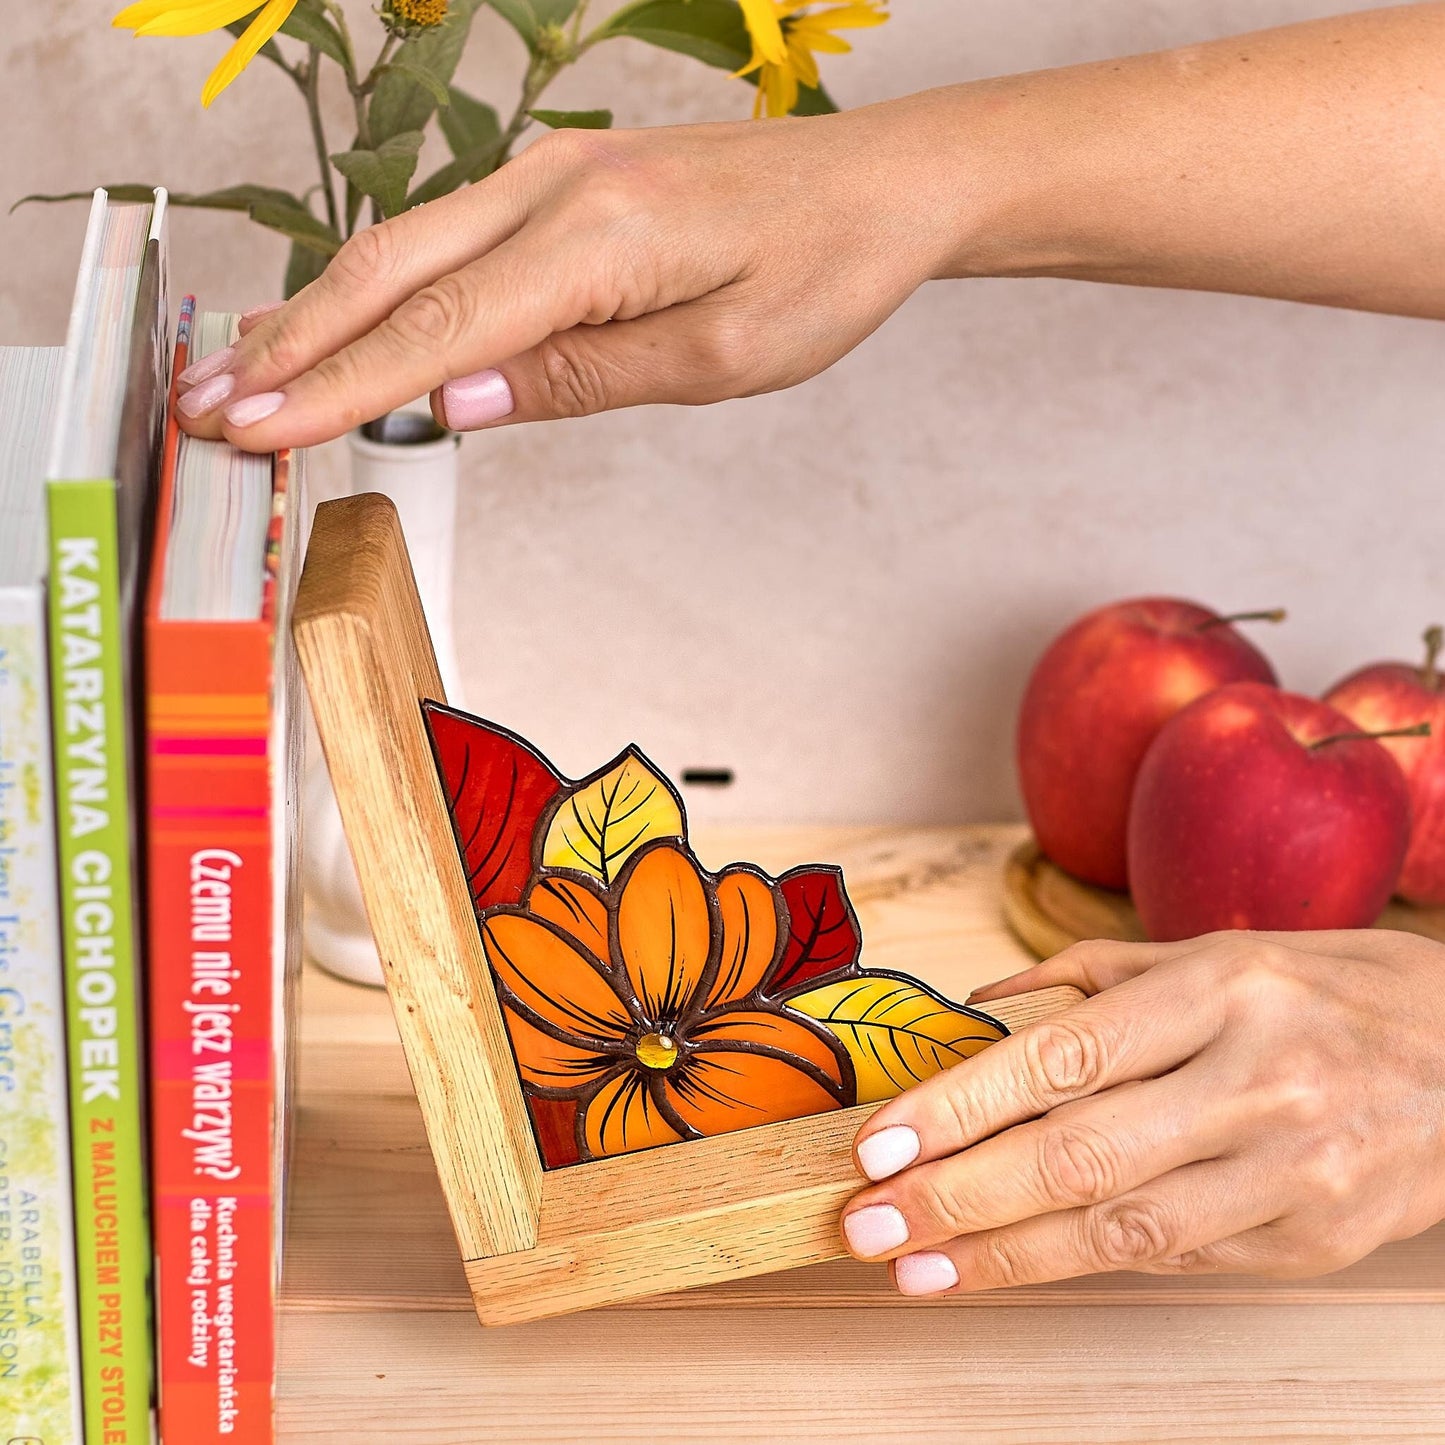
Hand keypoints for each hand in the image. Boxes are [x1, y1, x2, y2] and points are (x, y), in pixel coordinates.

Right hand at [173, 98, 963, 450]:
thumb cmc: (821, 271)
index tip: (254, 429)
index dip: (334, 386)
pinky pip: (446, 233)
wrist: (878, 187)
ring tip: (244, 369)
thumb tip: (449, 403)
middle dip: (291, 346)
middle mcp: (556, 186)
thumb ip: (579, 378)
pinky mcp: (560, 180)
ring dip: (320, 312)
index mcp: (600, 239)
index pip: (435, 329)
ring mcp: (552, 172)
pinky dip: (380, 284)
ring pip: (404, 244)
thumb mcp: (718, 359)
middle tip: (208, 407)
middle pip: (389, 271)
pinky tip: (343, 317)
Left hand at [842, 929, 1444, 1294]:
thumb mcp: (1214, 952)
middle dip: (958, 1195)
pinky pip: (1179, 1257)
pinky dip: (1086, 1263)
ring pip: (1124, 1228)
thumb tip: (979, 1008)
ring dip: (1005, 1255)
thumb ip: (1090, 976)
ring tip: (915, 1267)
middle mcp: (1261, 1079)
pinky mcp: (1318, 1241)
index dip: (960, 1104)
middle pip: (1081, 1152)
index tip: (880, 1142)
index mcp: (1223, 987)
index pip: (1065, 1053)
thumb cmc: (1324, 990)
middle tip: (866, 1222)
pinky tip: (1015, 1265)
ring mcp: (1297, 1171)